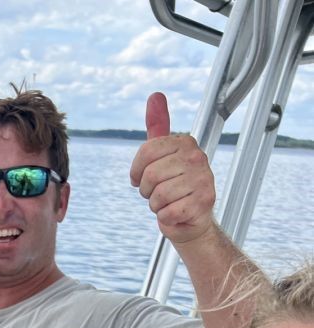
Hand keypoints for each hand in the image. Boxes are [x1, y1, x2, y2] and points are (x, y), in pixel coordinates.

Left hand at [129, 93, 215, 245]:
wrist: (191, 219)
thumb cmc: (175, 187)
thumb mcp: (163, 154)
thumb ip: (158, 127)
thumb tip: (155, 95)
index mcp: (185, 143)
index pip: (146, 153)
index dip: (137, 171)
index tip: (142, 178)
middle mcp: (197, 158)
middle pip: (150, 175)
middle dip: (147, 190)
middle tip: (159, 193)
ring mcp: (203, 180)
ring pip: (158, 195)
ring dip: (156, 204)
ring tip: (168, 202)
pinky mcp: (203, 203)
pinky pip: (167, 212)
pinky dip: (165, 217)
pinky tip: (176, 213)